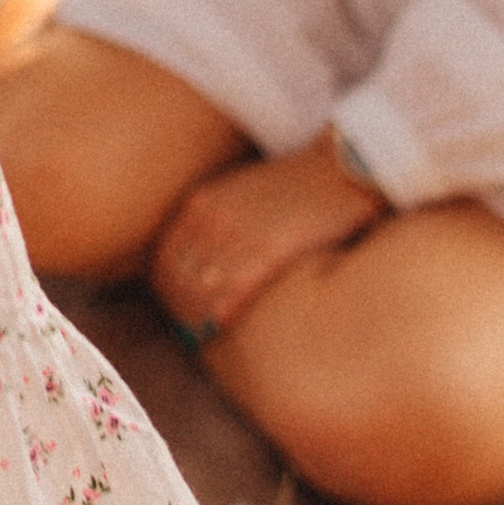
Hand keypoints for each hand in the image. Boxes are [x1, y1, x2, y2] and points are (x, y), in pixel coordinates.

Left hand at [150, 133, 384, 343]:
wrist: (339, 165)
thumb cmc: (295, 185)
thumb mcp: (243, 193)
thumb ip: (218, 224)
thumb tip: (204, 265)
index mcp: (200, 203)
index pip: (164, 259)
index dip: (167, 292)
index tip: (177, 313)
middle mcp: (210, 217)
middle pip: (178, 278)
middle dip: (180, 309)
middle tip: (189, 335)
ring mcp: (237, 232)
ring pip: (201, 289)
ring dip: (198, 316)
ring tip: (204, 339)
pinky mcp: (269, 248)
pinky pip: (232, 290)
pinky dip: (223, 313)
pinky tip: (223, 326)